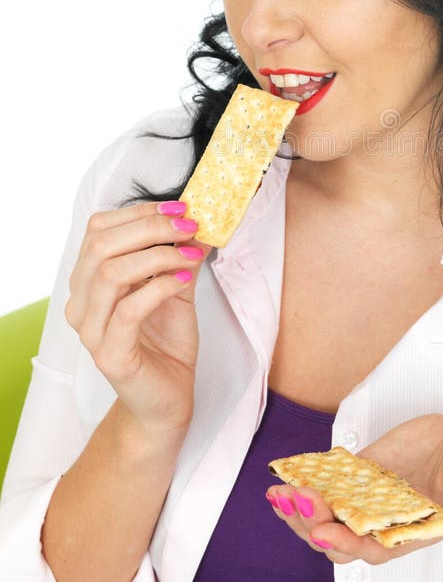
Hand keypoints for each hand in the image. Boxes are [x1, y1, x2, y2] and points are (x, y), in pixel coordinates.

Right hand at [65, 200, 211, 436]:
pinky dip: (161, 286)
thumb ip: (179, 255)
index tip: (179, 208)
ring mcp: (91, 331)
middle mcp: (81, 304)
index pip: (98, 229)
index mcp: (88, 281)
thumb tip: (197, 219)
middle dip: (150, 228)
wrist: (167, 399)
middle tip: (189, 227)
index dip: (139, 212)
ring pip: (110, 273)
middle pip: (101, 246)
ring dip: (158, 255)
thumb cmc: (166, 343)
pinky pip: (128, 310)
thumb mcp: (176, 287)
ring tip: (191, 255)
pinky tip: (184, 280)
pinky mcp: (110, 355)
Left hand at [265, 413, 442, 564]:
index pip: (374, 547)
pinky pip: (335, 477)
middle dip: (312, 522)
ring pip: (331, 510)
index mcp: (416, 528)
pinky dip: (313, 476)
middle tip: (291, 500)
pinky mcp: (368, 469)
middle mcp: (389, 517)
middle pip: (342, 533)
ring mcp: (374, 493)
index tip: (323, 531)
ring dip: (303, 505)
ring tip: (278, 494)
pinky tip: (291, 471)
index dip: (347, 542)